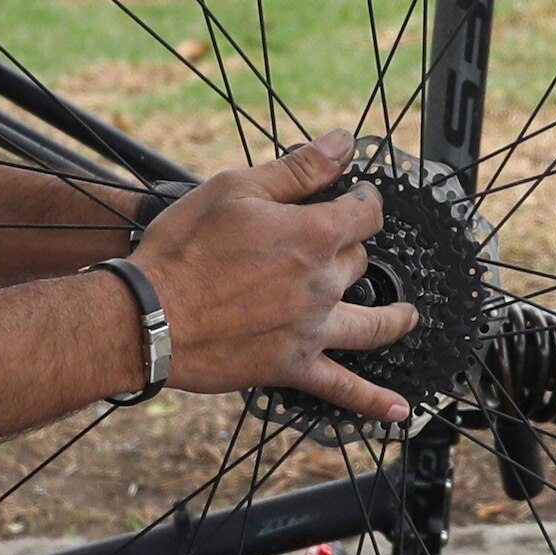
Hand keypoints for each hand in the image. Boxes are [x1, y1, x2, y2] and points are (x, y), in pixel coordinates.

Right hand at [132, 133, 417, 422]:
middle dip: (352, 249)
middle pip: (360, 262)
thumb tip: (343, 143)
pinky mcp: (292, 366)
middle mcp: (322, 284)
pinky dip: (374, 401)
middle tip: (334, 244)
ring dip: (395, 318)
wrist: (148, 315)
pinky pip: (343, 388)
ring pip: (372, 323)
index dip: (364, 199)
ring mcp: (312, 329)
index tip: (358, 197)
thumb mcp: (236, 188)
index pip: (365, 212)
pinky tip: (399, 411)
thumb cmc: (184, 248)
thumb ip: (298, 168)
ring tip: (408, 315)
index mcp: (313, 235)